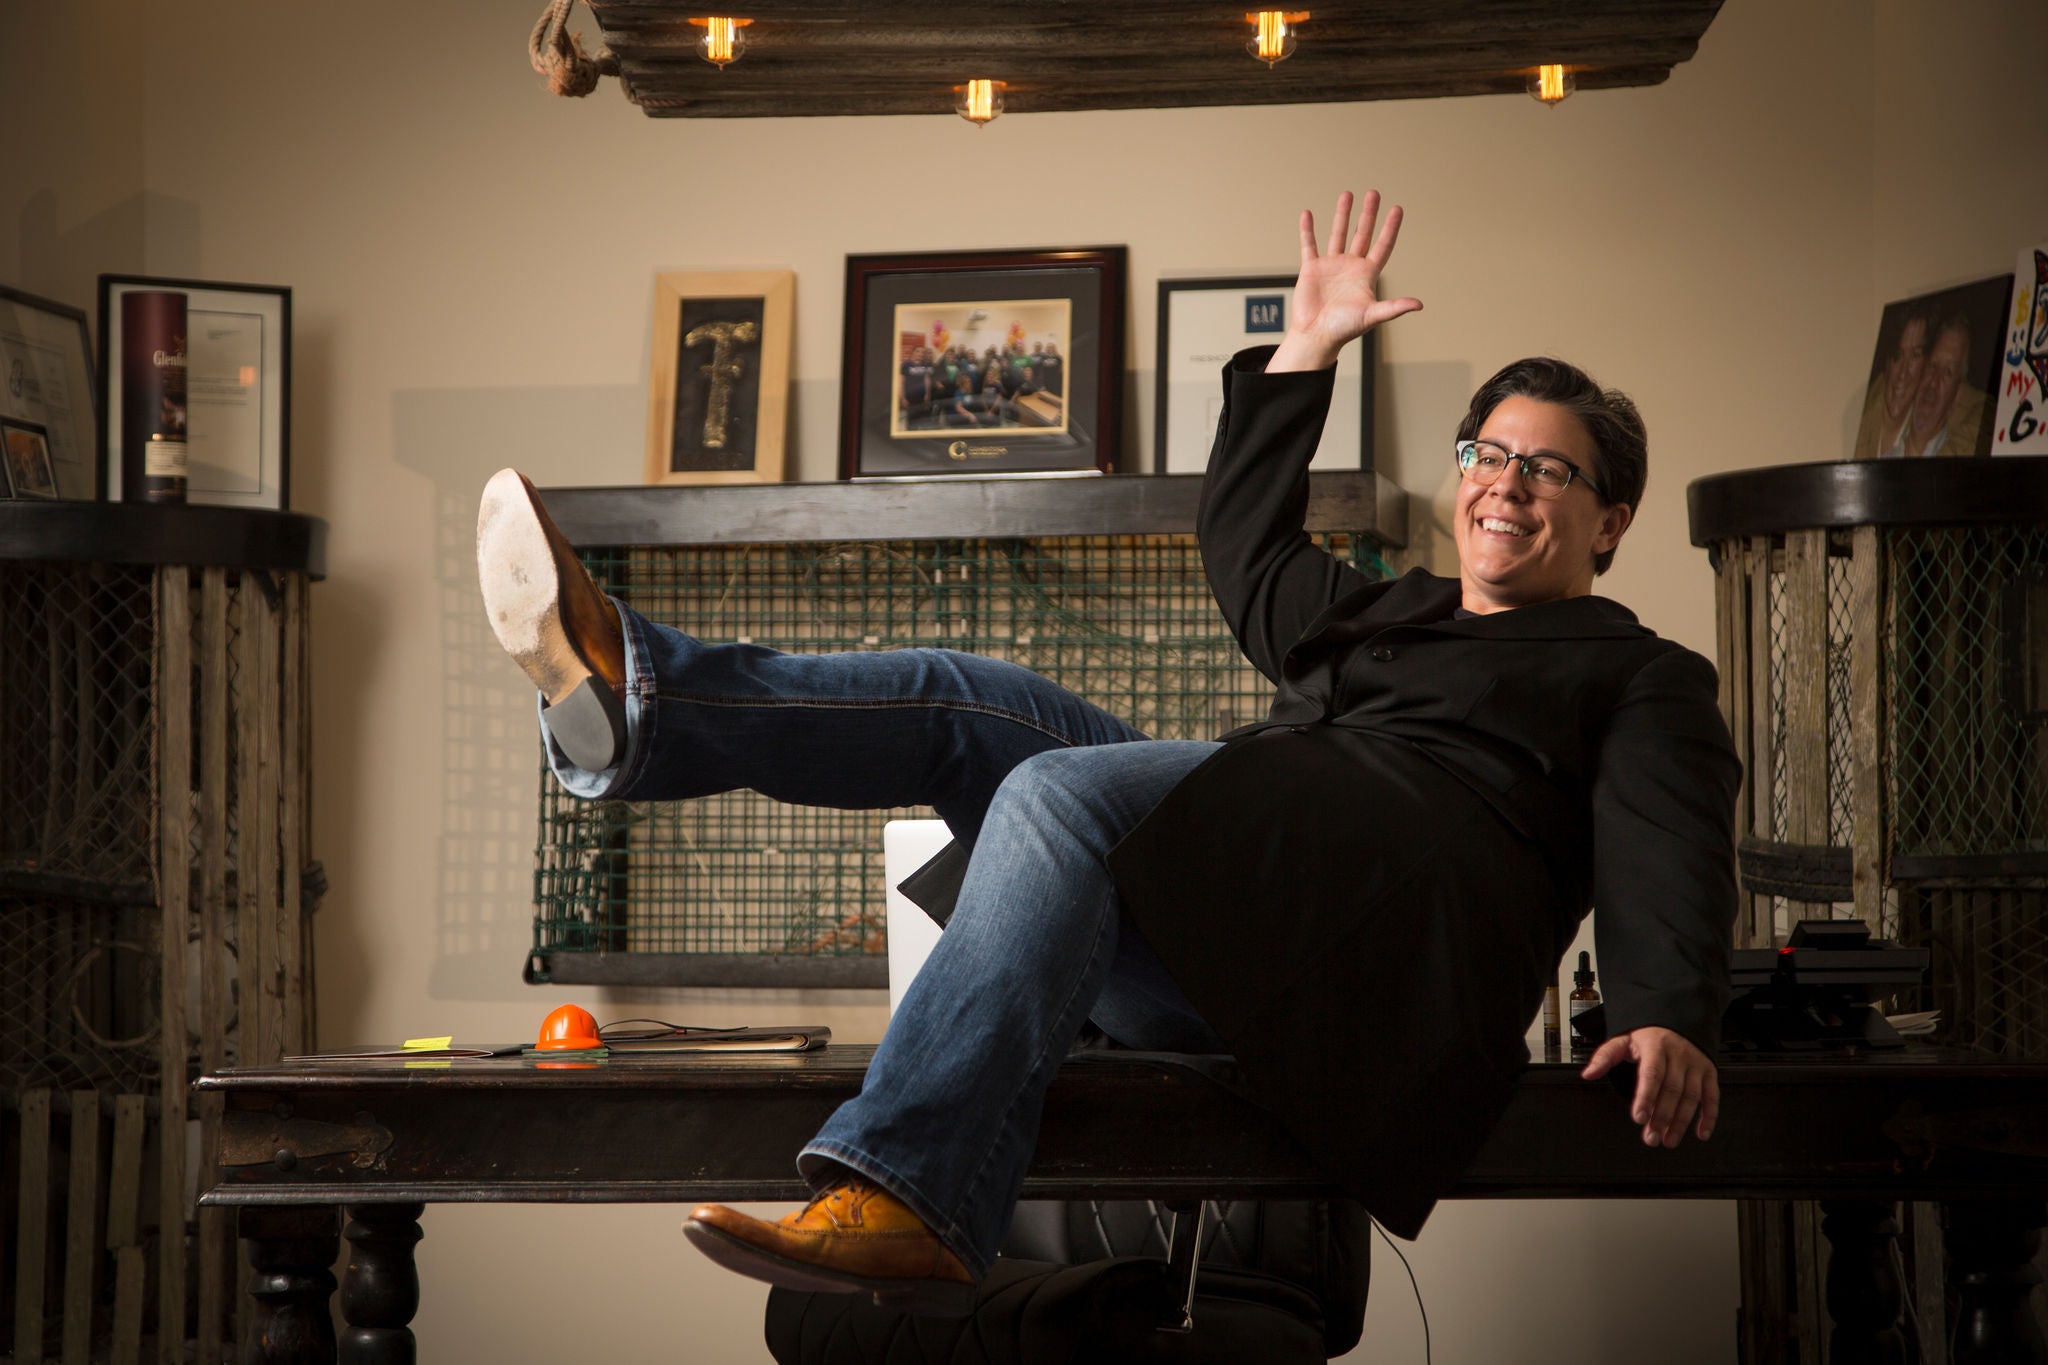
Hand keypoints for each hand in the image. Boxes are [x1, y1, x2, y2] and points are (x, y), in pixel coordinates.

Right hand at [1266, 189, 1422, 372]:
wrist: (1316, 336)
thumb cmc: (1344, 329)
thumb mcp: (1372, 315)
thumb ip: (1394, 307)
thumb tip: (1418, 305)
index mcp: (1367, 275)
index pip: (1382, 246)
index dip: (1390, 228)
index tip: (1397, 209)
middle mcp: (1350, 266)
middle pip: (1362, 234)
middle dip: (1368, 214)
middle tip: (1374, 194)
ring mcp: (1331, 265)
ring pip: (1338, 234)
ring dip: (1343, 214)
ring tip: (1347, 194)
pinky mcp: (1312, 268)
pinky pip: (1309, 245)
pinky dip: (1308, 230)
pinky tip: (1308, 215)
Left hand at [1580, 1026, 1719, 1147]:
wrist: (1676, 1022)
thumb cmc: (1648, 1036)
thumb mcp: (1623, 1040)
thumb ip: (1605, 1057)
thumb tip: (1588, 1074)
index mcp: (1656, 1046)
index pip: (1651, 1074)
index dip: (1646, 1097)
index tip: (1640, 1118)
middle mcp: (1678, 1055)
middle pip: (1671, 1090)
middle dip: (1661, 1117)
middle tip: (1651, 1137)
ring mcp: (1696, 1064)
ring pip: (1691, 1097)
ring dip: (1681, 1122)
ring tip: (1668, 1140)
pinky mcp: (1709, 1072)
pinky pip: (1712, 1096)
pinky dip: (1709, 1117)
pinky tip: (1701, 1133)